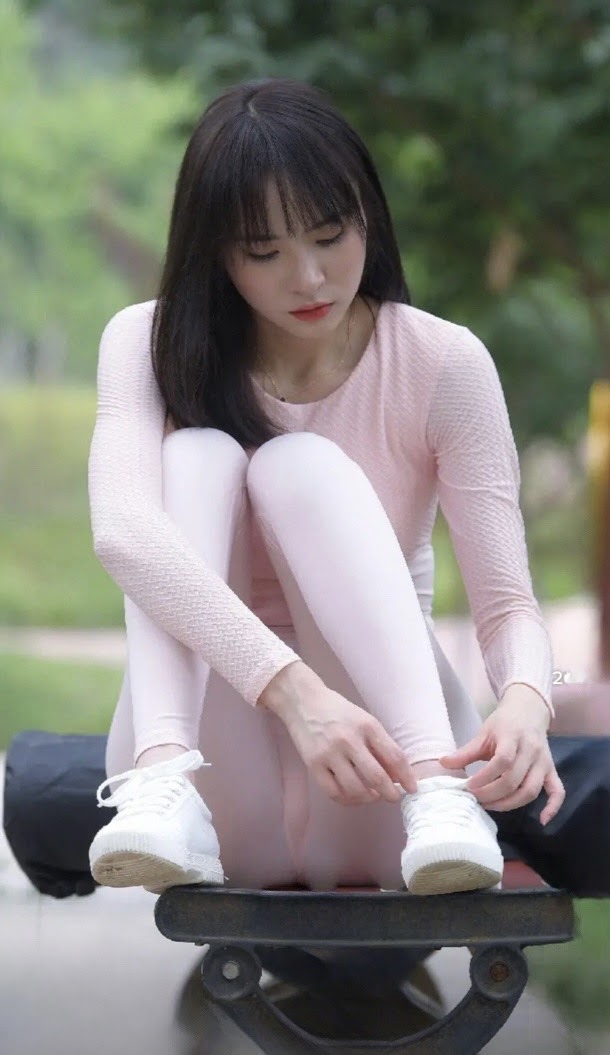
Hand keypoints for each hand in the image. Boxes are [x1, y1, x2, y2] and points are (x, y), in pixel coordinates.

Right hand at [266, 670, 416, 806]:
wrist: (303, 702)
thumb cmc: (338, 711)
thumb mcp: (365, 721)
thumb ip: (381, 746)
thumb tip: (397, 776)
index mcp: (367, 726)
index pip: (394, 756)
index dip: (406, 777)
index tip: (412, 788)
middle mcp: (349, 739)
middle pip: (376, 777)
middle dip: (390, 794)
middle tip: (393, 797)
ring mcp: (329, 753)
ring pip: (355, 789)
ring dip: (369, 798)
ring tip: (373, 796)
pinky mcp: (313, 764)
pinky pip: (333, 792)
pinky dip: (347, 800)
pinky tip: (353, 796)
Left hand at [439, 685, 564, 824]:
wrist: (528, 710)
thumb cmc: (503, 723)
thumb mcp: (483, 733)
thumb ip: (465, 752)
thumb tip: (443, 764)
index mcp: (512, 737)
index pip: (502, 761)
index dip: (485, 777)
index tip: (469, 786)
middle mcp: (531, 751)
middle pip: (514, 780)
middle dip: (493, 794)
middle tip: (476, 799)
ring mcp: (544, 762)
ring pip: (531, 790)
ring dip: (511, 803)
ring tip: (491, 806)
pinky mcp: (552, 770)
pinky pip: (558, 791)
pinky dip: (553, 807)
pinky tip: (542, 820)